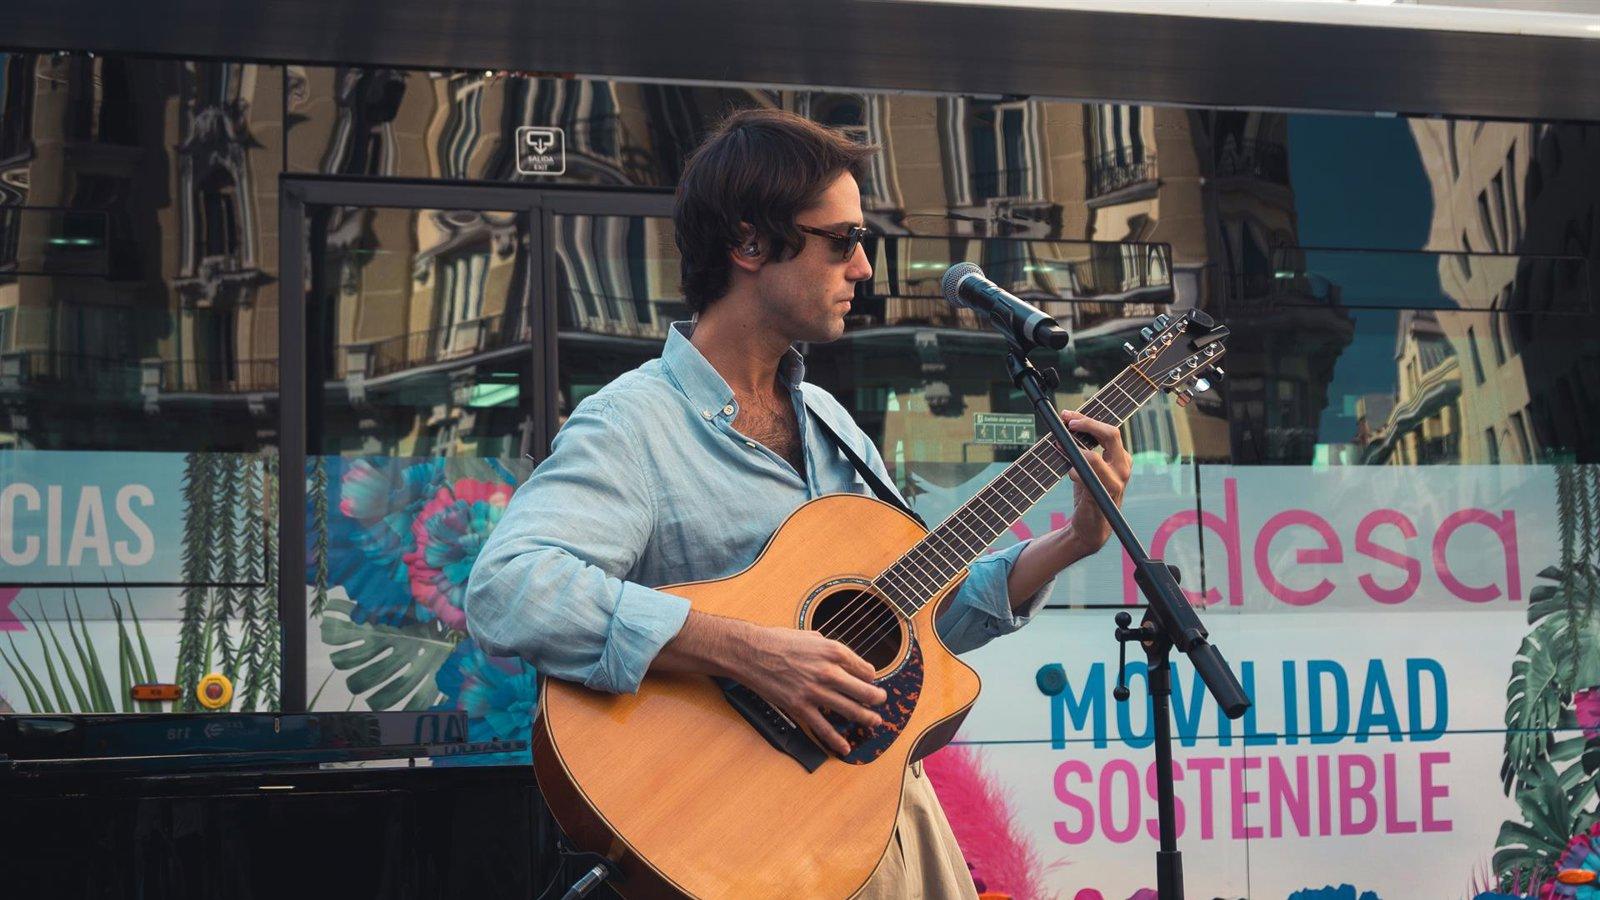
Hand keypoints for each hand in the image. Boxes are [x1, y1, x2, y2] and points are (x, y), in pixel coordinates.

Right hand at [733, 626, 886, 756]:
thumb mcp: (811, 636)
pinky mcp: (801, 707)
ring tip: (875, 722)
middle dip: (877, 699)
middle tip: (880, 702)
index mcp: (834, 651)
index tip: (870, 681)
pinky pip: (824, 728)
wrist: (751, 652)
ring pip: (851, 711)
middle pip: (865, 691)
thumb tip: (844, 657)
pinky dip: (837, 740)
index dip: (871, 677)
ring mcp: (815, 692)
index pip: (866, 670)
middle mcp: (829, 672)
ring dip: (867, 719)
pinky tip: (845, 747)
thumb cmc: (778, 641)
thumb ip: (830, 647)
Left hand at [1058, 410, 1131, 555]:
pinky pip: (1086, 477)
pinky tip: (1070, 474)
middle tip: (1067, 423)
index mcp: (1121, 458)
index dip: (1089, 420)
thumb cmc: (1089, 495)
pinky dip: (1074, 472)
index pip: (1109, 430)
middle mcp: (1123, 468)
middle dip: (1087, 424)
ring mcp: (1115, 483)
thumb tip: (1064, 429)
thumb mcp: (1088, 468)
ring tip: (1061, 449)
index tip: (1068, 415)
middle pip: (1111, 434)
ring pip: (1094, 457)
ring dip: (1075, 450)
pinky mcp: (1103, 496)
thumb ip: (1082, 449)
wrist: (1091, 527)